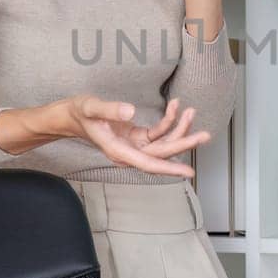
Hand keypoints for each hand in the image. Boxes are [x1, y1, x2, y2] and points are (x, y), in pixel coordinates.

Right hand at [63, 95, 208, 177]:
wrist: (71, 116)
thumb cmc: (80, 113)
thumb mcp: (91, 107)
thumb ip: (110, 109)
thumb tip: (130, 110)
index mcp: (118, 151)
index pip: (149, 163)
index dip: (169, 168)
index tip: (188, 172)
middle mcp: (129, 152)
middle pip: (162, 153)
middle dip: (184, 143)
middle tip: (205, 135)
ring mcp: (134, 146)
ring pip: (163, 143)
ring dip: (179, 128)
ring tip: (190, 111)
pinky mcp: (137, 138)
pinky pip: (158, 133)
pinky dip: (169, 120)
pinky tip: (175, 106)